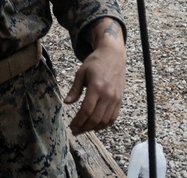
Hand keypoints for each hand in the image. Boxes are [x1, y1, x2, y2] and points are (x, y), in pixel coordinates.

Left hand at [64, 19, 125, 134]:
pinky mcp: (120, 100)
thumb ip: (75, 89)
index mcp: (96, 87)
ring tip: (83, 129)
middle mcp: (108, 95)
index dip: (78, 121)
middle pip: (95, 118)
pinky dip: (105, 124)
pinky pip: (113, 117)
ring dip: (93, 128)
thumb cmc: (96, 62)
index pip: (86, 110)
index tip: (71, 126)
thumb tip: (67, 102)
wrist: (113, 55)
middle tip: (75, 131)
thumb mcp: (81, 72)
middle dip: (84, 127)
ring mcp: (115, 98)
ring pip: (105, 120)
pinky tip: (96, 126)